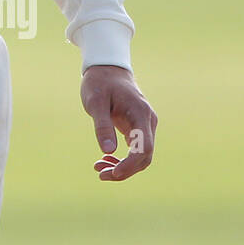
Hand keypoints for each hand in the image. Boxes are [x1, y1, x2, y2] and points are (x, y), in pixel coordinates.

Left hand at [81, 64, 156, 180]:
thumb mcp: (95, 102)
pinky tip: (105, 159)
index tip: (113, 173)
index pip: (143, 148)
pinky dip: (122, 158)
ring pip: (141, 155)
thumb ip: (102, 125)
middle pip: (144, 156)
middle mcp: (147, 121)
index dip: (130, 165)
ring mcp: (145, 125)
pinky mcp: (138, 128)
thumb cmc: (99, 83)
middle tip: (101, 174)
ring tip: (99, 169)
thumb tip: (108, 151)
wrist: (106, 69)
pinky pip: (135, 149)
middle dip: (125, 170)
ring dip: (123, 166)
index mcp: (140, 114)